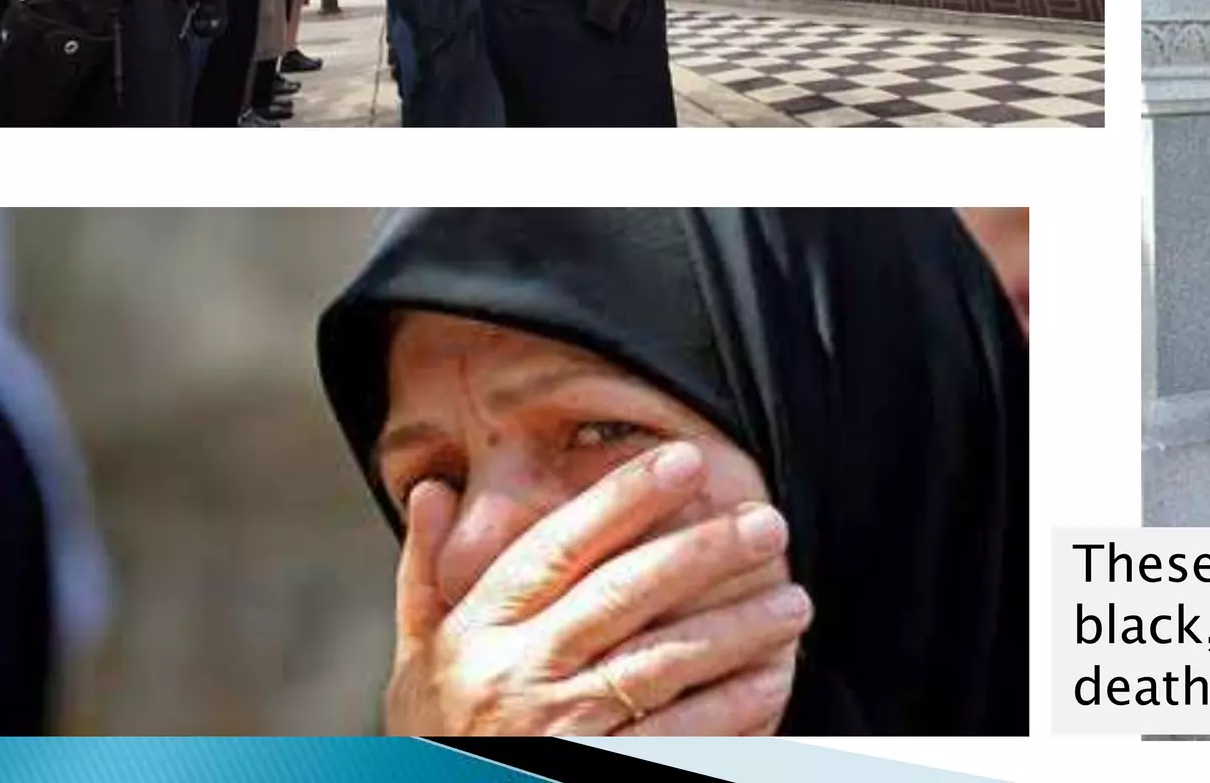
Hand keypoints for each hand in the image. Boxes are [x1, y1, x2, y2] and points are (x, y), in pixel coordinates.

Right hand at [384, 443, 810, 736]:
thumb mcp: (415, 663)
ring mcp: (562, 732)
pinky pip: (680, 738)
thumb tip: (432, 489)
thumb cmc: (437, 742)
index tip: (686, 459)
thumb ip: (426, 576)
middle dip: (703, 552)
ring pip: (664, 664)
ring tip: (794, 602)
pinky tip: (773, 681)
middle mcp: (517, 677)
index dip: (623, 497)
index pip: (557, 548)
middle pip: (624, 596)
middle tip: (768, 523)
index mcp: (477, 634)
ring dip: (737, 631)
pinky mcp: (603, 774)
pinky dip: (732, 709)